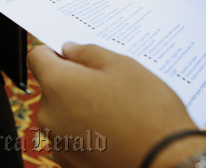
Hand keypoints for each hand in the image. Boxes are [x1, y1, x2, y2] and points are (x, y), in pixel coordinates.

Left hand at [28, 43, 205, 167]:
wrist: (168, 163)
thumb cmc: (148, 111)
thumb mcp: (122, 66)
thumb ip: (87, 53)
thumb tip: (68, 50)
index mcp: (58, 85)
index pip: (37, 57)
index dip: (54, 51)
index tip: (73, 56)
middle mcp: (49, 115)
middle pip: (51, 87)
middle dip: (72, 82)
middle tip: (107, 85)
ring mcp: (58, 142)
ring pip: (61, 113)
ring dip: (79, 108)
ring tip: (115, 112)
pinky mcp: (69, 162)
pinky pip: (71, 137)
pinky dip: (86, 132)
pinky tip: (113, 133)